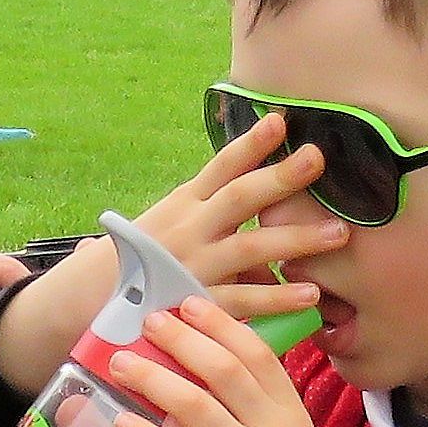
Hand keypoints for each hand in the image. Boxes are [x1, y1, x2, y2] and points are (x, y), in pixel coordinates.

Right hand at [0, 108, 350, 397]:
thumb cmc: (143, 260)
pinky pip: (243, 302)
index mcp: (184, 204)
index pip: (220, 167)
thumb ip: (209, 204)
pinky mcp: (199, 305)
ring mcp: (194, 267)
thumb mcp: (170, 220)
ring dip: (295, 240)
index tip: (280, 121)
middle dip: (279, 178)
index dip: (250, 144)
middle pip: (239, 198)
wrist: (90, 304)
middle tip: (317, 159)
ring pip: (250, 249)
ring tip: (338, 232)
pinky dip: (277, 299)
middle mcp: (189, 230)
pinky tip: (310, 294)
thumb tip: (253, 176)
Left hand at [95, 302, 337, 426]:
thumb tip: (224, 379)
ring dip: (154, 378)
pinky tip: (122, 421)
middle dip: (182, 339)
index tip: (189, 304)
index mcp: (291, 414)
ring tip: (121, 362)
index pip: (257, 354)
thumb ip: (264, 416)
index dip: (220, 325)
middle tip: (149, 322)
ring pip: (196, 404)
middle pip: (224, 367)